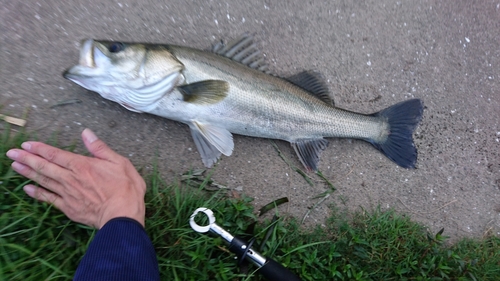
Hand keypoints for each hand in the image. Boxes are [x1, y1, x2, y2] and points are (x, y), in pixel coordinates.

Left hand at [6, 128, 145, 228]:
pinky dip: (37, 194)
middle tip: (11, 153)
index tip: (26, 144)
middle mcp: (71, 178)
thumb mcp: (119, 162)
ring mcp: (68, 194)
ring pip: (44, 181)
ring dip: (28, 173)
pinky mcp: (69, 208)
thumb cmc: (126, 188)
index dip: (40, 149)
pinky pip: (49, 199)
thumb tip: (86, 133)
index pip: (56, 154)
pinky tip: (28, 189)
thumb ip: (100, 148)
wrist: (122, 215)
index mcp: (82, 165)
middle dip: (27, 158)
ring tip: (14, 166)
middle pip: (44, 166)